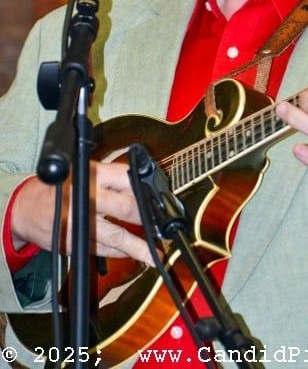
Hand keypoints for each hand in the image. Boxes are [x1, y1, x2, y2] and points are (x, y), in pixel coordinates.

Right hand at [10, 161, 153, 263]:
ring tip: (155, 255)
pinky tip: (133, 254)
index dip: (146, 192)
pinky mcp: (76, 243)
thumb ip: (112, 178)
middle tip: (161, 225)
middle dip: (146, 217)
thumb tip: (142, 186)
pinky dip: (121, 253)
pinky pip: (104, 250)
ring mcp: (82, 223)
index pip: (128, 181)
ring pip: (117, 236)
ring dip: (138, 247)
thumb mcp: (85, 172)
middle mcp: (88, 198)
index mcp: (93, 176)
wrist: (27, 208)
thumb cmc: (61, 188)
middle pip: (126, 207)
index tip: (158, 201)